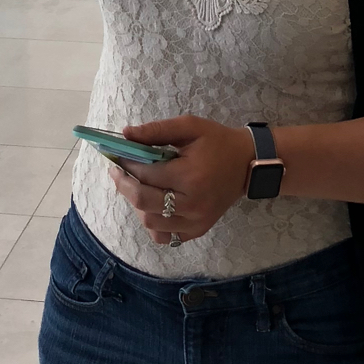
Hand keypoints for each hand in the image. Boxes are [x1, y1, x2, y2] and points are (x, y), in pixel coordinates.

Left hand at [110, 115, 254, 244]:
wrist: (247, 164)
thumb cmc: (217, 141)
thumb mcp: (190, 127)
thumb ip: (157, 130)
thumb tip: (125, 134)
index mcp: (190, 175)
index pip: (146, 174)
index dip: (127, 163)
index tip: (117, 154)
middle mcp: (192, 204)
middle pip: (143, 201)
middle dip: (123, 184)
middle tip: (116, 171)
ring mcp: (195, 222)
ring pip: (150, 222)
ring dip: (136, 204)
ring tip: (134, 186)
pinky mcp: (198, 231)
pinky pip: (164, 236)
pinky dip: (152, 223)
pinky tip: (151, 206)